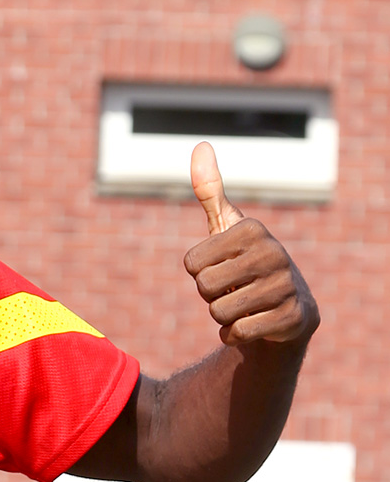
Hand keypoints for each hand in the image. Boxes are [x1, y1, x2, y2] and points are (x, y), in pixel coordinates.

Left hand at [182, 140, 317, 348]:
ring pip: (219, 312)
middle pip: (204, 288)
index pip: (190, 263)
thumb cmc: (245, 262)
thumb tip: (200, 146)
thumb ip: (210, 190)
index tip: (222, 267)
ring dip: (223, 316)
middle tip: (232, 288)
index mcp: (251, 228)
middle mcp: (273, 252)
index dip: (199, 272)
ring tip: (244, 304)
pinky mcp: (291, 317)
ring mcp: (285, 285)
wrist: (286, 307)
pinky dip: (235, 335)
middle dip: (210, 296)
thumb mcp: (226, 226)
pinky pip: (237, 333)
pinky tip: (252, 323)